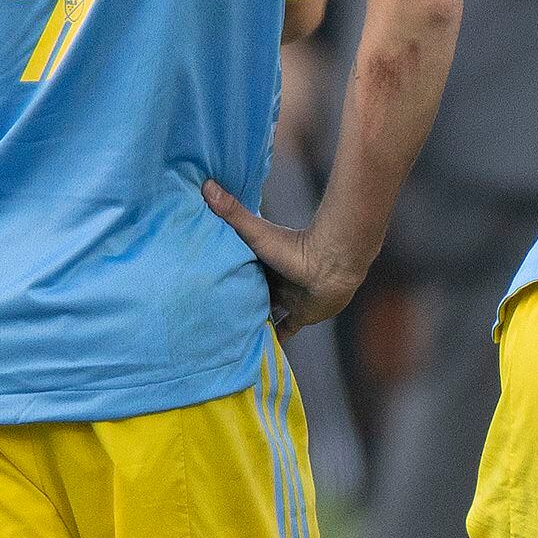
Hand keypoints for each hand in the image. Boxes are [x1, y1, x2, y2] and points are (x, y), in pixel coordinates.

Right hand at [200, 179, 369, 327]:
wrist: (332, 264)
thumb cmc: (293, 246)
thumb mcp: (255, 232)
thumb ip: (232, 211)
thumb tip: (205, 184)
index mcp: (262, 264)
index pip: (240, 272)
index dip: (227, 278)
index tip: (205, 286)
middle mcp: (274, 281)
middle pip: (252, 294)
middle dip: (238, 302)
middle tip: (213, 316)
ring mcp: (289, 299)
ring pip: (266, 313)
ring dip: (254, 322)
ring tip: (230, 337)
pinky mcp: (302, 316)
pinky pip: (285, 331)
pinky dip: (274, 341)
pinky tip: (260, 352)